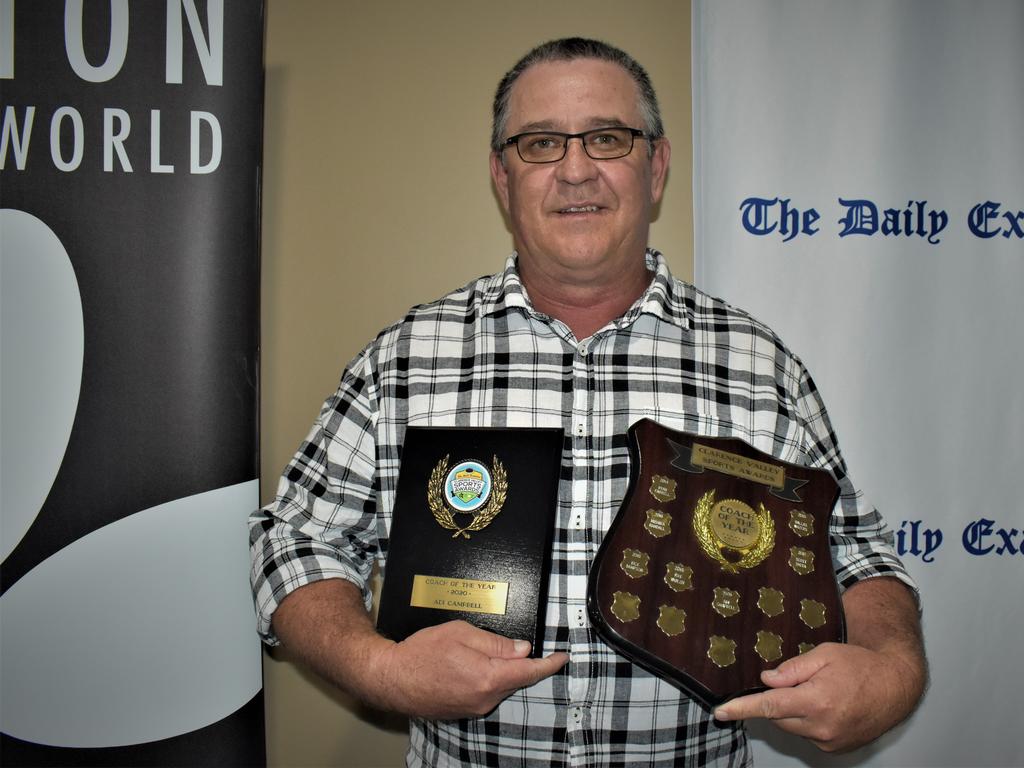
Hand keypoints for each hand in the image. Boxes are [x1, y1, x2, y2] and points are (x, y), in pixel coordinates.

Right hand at [369, 620, 568, 718]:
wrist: (391, 679)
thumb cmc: (422, 653)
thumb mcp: (461, 634)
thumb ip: (496, 643)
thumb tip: (522, 649)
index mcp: (488, 678)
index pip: (529, 671)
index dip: (549, 663)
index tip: (563, 656)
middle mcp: (484, 699)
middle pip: (514, 678)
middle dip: (516, 660)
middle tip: (504, 642)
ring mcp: (474, 708)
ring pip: (499, 685)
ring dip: (497, 669)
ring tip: (469, 653)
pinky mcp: (464, 711)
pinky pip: (484, 692)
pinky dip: (484, 678)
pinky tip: (464, 667)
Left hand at [713, 578, 925, 752]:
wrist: (896, 686)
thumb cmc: (860, 665)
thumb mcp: (824, 654)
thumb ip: (792, 669)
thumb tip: (767, 679)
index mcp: (816, 700)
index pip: (769, 706)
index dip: (742, 708)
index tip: (721, 712)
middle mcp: (822, 726)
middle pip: (779, 716)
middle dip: (779, 700)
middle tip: (799, 682)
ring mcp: (830, 740)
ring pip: (793, 726)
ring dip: (795, 710)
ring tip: (820, 691)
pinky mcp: (836, 747)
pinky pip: (808, 734)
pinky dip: (808, 720)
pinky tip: (827, 705)